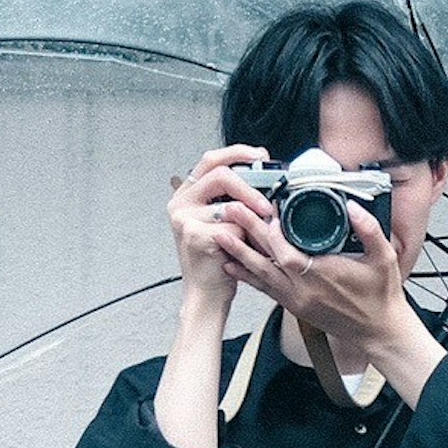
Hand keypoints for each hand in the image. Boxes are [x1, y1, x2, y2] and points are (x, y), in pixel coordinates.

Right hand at [166, 145, 278, 307]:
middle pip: (221, 175)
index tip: (262, 156)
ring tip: (260, 234)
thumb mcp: (224, 221)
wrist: (206, 294)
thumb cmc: (219, 259)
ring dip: (252, 220)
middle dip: (251, 186)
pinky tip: (247, 251)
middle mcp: (180, 204)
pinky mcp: (195, 236)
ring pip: (231, 205)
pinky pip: (234, 227)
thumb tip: (264, 173)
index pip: (212, 160)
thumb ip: (233, 197)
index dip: (239, 153)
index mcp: (187, 194)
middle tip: (267, 203)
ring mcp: (184, 219)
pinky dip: (247, 239)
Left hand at [220, 192, 440, 405]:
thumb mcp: (384, 258)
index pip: (288, 255)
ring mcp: (296, 300)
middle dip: (247, 235)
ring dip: (239, 255)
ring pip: (260, 276)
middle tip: (232, 213)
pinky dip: (247, 276)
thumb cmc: (381, 296)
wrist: (378, 331)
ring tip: (220, 236)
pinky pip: (265, 289)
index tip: (268, 213)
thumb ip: (369, 230)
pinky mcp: (293, 306)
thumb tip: (353, 208)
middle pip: (266, 261)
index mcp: (323, 277)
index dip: (274, 234)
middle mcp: (304, 291)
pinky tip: (233, 265)